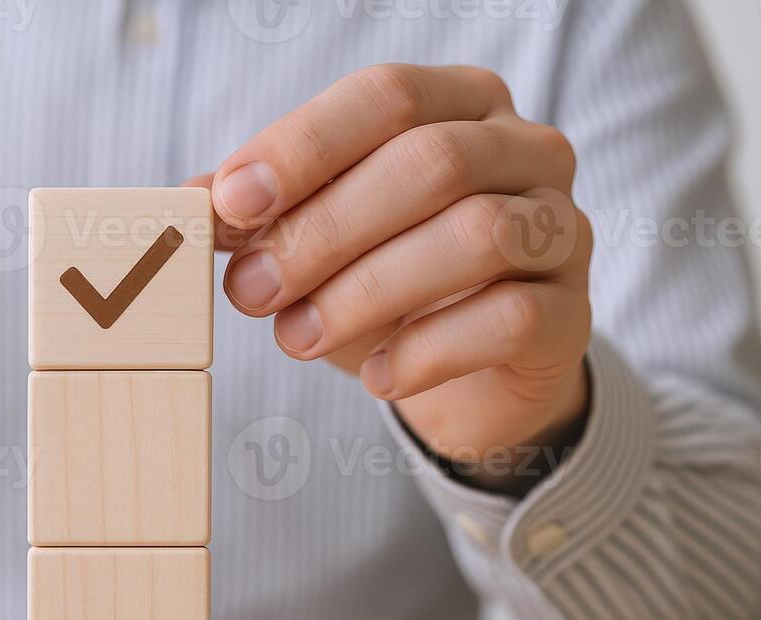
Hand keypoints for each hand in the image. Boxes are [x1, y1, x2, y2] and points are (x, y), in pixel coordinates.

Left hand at [198, 64, 592, 489]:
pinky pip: (512, 318)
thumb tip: (188, 203)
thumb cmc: (389, 289)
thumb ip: (264, 215)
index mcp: (461, 105)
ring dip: (367, 292)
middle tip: (248, 290)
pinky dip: (429, 351)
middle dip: (325, 229)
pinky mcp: (573, 314)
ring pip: (476, 236)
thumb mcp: (319, 243)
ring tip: (296, 339)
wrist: (473, 377)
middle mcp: (525, 151)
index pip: (385, 97)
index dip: (302, 146)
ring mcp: (561, 230)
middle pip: (430, 163)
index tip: (227, 202)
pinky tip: (377, 380)